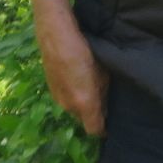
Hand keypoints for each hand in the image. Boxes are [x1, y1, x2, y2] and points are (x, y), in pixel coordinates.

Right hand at [30, 0, 109, 135]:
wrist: (55, 33)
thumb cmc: (84, 50)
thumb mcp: (102, 72)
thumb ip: (104, 92)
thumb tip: (106, 104)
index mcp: (83, 103)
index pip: (94, 129)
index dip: (104, 128)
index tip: (112, 122)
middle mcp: (68, 105)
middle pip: (83, 118)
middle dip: (93, 113)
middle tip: (105, 98)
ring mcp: (57, 96)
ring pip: (73, 107)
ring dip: (82, 102)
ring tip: (92, 86)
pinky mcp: (50, 87)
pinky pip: (65, 97)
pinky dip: (73, 93)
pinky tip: (78, 78)